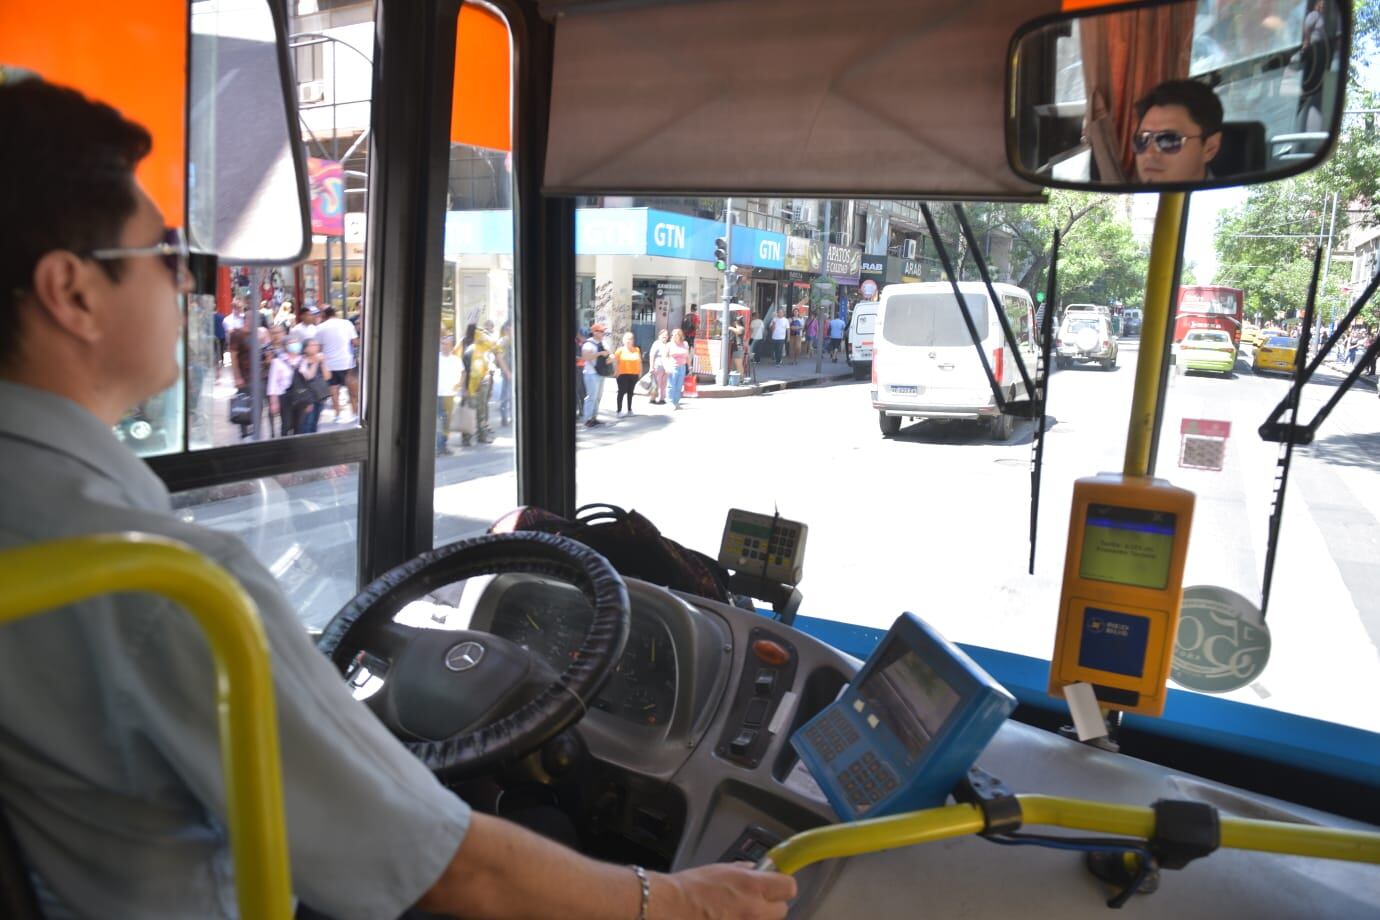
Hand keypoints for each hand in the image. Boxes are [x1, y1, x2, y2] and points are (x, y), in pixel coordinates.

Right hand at [655, 863, 796, 919]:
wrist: (670, 906)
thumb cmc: (691, 887)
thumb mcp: (721, 869)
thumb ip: (744, 871)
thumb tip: (757, 871)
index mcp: (752, 886)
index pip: (789, 887)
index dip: (782, 885)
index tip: (776, 885)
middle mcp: (754, 910)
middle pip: (782, 910)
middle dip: (771, 905)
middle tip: (756, 902)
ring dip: (758, 917)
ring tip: (739, 913)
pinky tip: (730, 919)